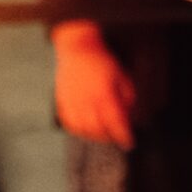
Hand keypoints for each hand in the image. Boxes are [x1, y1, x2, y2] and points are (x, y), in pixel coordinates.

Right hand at [52, 23, 136, 150]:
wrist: (78, 49)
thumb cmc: (101, 61)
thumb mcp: (121, 75)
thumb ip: (127, 95)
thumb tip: (128, 113)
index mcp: (103, 94)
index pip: (115, 121)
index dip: (123, 135)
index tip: (129, 142)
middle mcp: (86, 101)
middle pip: (98, 129)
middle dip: (109, 137)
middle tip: (117, 137)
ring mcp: (72, 102)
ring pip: (82, 129)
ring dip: (94, 136)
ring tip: (103, 135)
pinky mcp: (62, 101)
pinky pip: (68, 122)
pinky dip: (78, 130)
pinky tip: (85, 129)